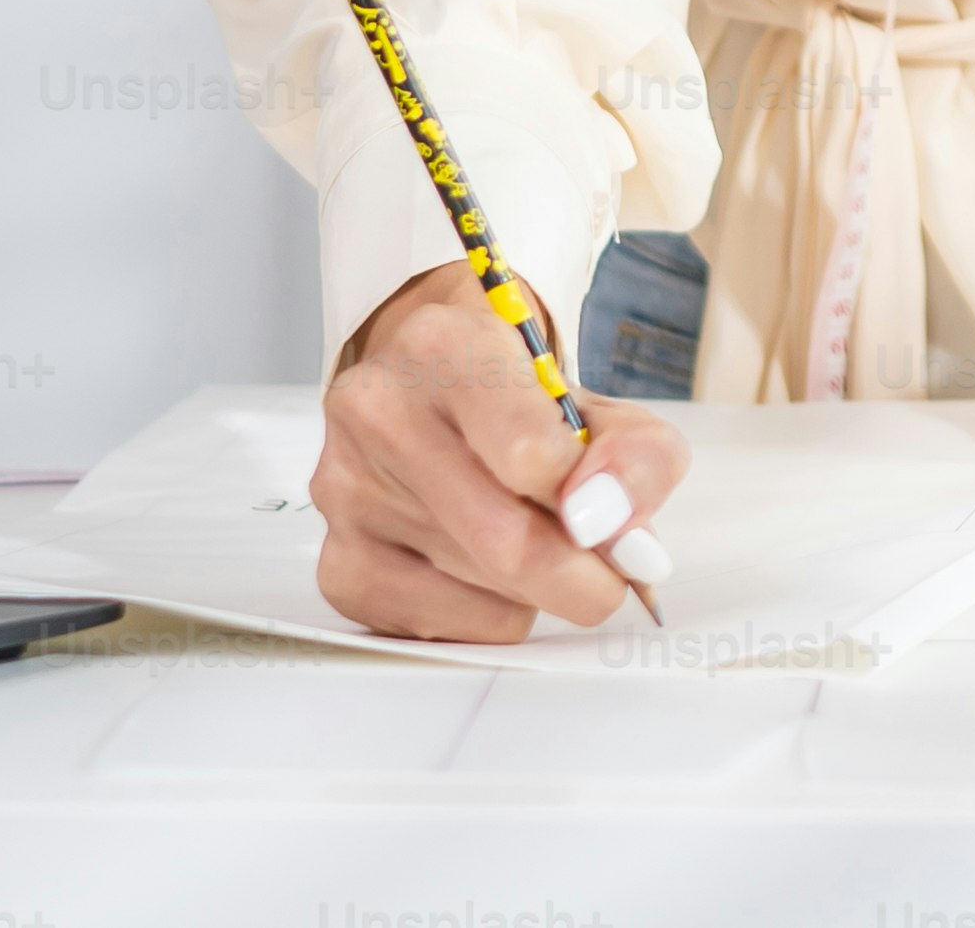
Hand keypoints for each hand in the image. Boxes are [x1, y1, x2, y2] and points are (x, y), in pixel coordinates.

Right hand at [314, 264, 689, 641]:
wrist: (434, 403)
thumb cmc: (520, 410)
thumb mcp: (597, 408)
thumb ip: (635, 455)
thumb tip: (612, 525)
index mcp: (443, 347)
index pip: (529, 452)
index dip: (592, 503)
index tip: (615, 522)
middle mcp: (378, 411)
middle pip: (504, 537)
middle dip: (579, 576)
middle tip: (610, 579)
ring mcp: (347, 491)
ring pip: (478, 586)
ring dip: (535, 592)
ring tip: (538, 548)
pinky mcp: (338, 561)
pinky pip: (440, 627)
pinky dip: (488, 617)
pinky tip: (487, 574)